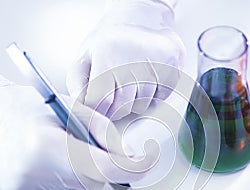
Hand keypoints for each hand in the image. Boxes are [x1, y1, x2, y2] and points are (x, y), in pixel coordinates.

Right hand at [0, 59, 150, 189]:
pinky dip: (69, 179)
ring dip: (88, 172)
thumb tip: (128, 156)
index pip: (103, 169)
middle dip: (108, 166)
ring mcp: (26, 189)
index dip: (132, 168)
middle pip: (94, 181)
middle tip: (103, 148)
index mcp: (46, 146)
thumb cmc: (27, 105)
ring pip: (80, 189)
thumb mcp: (72, 107)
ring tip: (71, 149)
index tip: (145, 160)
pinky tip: (57, 161)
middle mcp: (33, 173)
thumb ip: (104, 132)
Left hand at [66, 0, 184, 119]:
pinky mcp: (172, 71)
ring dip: (133, 102)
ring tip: (130, 81)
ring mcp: (156, 66)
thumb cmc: (110, 41)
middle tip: (114, 93)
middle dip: (114, 108)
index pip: (100, 102)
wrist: (142, 19)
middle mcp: (134, 60)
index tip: (98, 109)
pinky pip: (158, 101)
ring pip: (141, 106)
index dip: (97, 112)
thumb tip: (82, 109)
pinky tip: (145, 80)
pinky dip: (151, 97)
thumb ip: (77, 85)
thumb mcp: (85, 56)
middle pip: (121, 107)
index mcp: (108, 55)